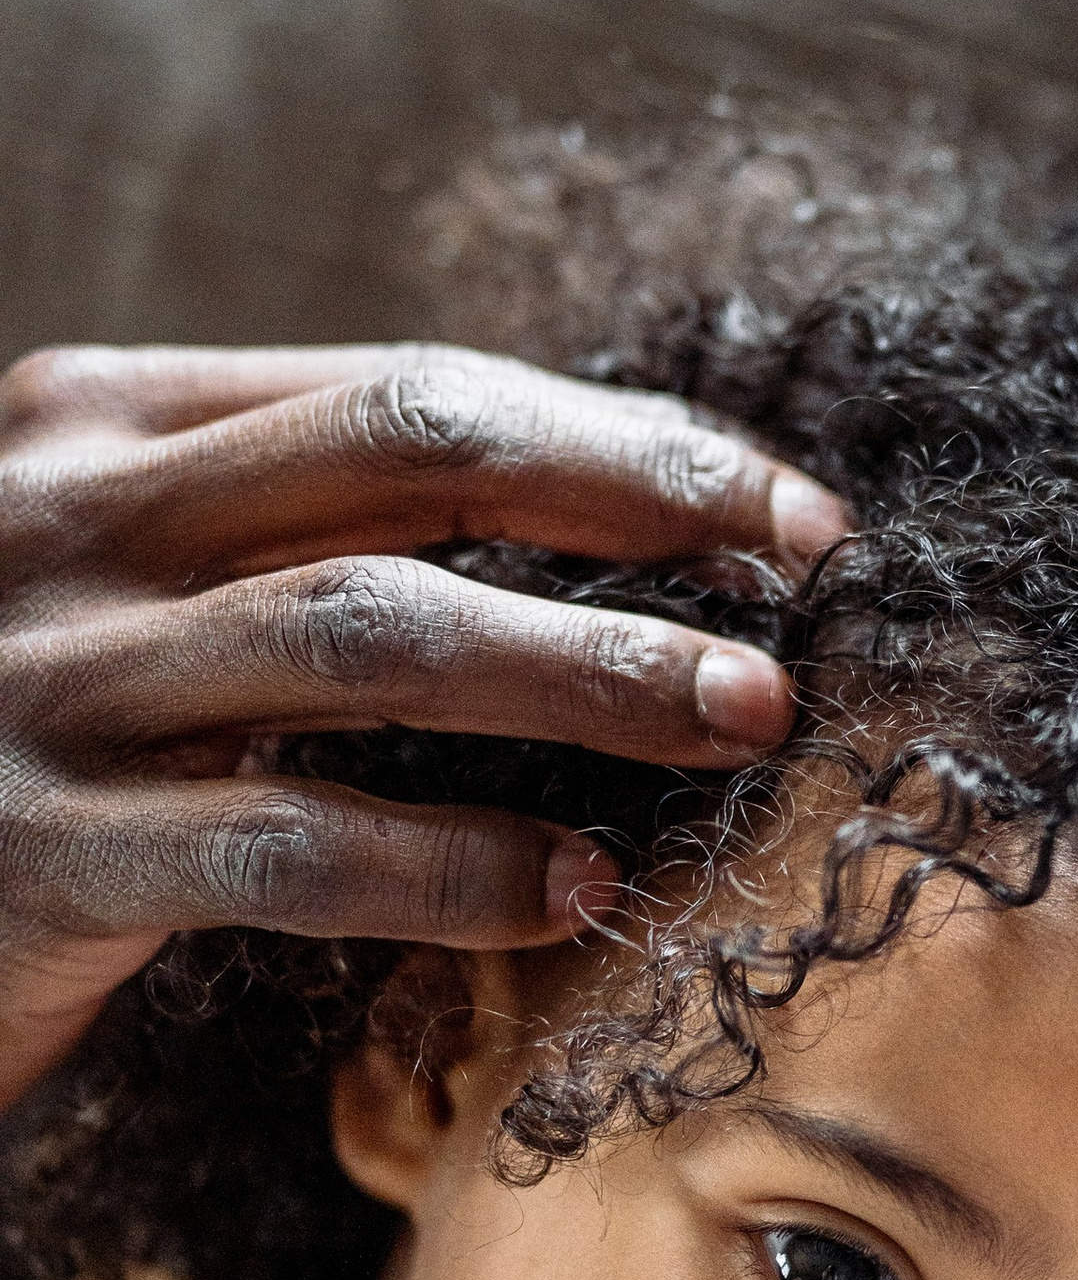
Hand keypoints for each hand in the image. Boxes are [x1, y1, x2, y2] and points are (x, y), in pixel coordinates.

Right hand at [0, 343, 849, 1108]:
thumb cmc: (29, 744)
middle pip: (410, 459)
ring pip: (372, 636)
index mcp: (105, 422)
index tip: (786, 505)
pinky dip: (456, 865)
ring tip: (742, 715)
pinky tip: (578, 887)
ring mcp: (46, 680)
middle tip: (798, 579)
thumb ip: (309, 534)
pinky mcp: (41, 854)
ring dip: (587, 670)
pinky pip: (292, 845)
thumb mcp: (144, 593)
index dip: (623, 441)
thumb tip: (608, 519)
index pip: (414, 392)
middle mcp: (67, 518)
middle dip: (634, 504)